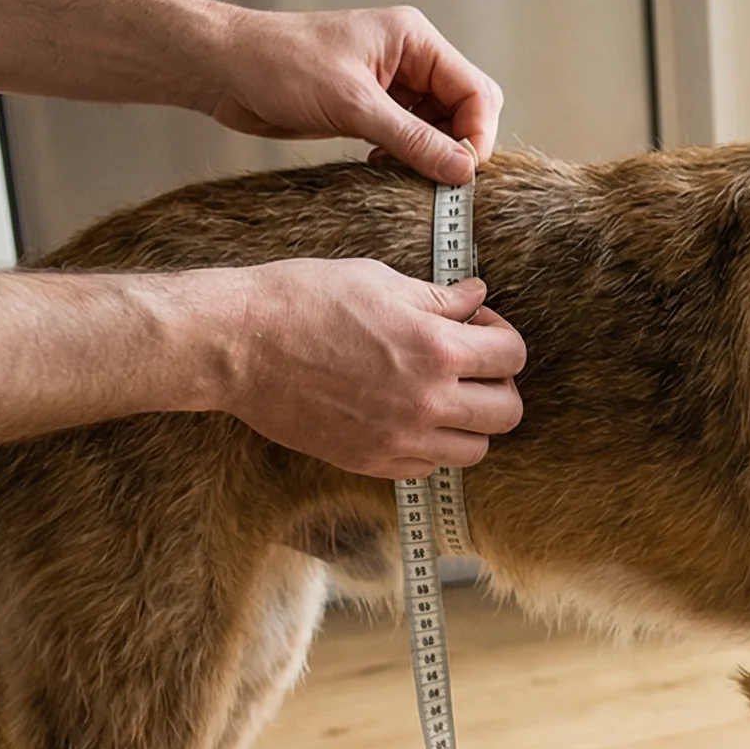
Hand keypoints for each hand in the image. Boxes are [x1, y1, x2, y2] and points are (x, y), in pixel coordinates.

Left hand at [199, 7, 503, 184]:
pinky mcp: (371, 108)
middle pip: (465, 108)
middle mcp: (410, 60)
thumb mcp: (352, 104)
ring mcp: (392, 85)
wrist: (225, 68)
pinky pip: (410, 137)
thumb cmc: (280, 63)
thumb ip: (412, 138)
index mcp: (415, 40)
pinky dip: (407, 157)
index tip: (465, 172)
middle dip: (458, 145)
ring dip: (431, 155)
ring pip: (439, 127)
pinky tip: (383, 167)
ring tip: (406, 173)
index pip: (475, 89)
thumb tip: (462, 169)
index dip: (478, 133)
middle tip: (441, 179)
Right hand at [218, 260, 526, 477]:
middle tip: (472, 364)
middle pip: (507, 412)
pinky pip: (426, 468)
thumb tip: (477, 298)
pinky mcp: (368, 461)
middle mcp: (426, 402)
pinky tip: (409, 417)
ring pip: (474, 450)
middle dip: (498, 382)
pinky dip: (431, 447)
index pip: (512, 355)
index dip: (501, 334)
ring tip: (444, 395)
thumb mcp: (378, 280)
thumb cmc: (301, 301)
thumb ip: (438, 297)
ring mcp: (398, 439)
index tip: (477, 325)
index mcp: (436, 350)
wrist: (237, 344)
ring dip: (471, 421)